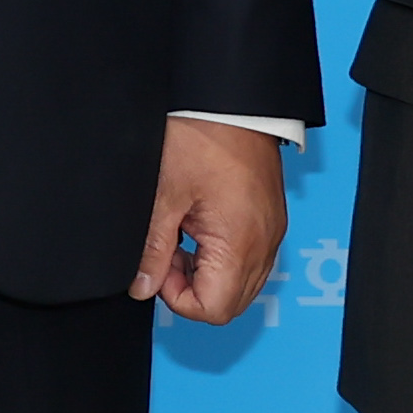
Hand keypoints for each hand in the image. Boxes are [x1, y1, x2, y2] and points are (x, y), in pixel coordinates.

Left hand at [133, 119, 284, 323]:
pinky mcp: (270, 220)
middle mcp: (264, 244)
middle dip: (191, 288)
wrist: (232, 103)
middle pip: (230, 303)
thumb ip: (153, 248)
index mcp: (240, 243)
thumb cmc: (203, 137)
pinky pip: (249, 258)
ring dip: (206, 272)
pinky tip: (197, 226)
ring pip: (240, 283)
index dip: (177, 298)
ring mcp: (271, 233)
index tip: (158, 267)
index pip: (214, 309)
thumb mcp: (165, 196)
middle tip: (166, 252)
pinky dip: (221, 256)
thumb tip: (142, 285)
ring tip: (179, 235)